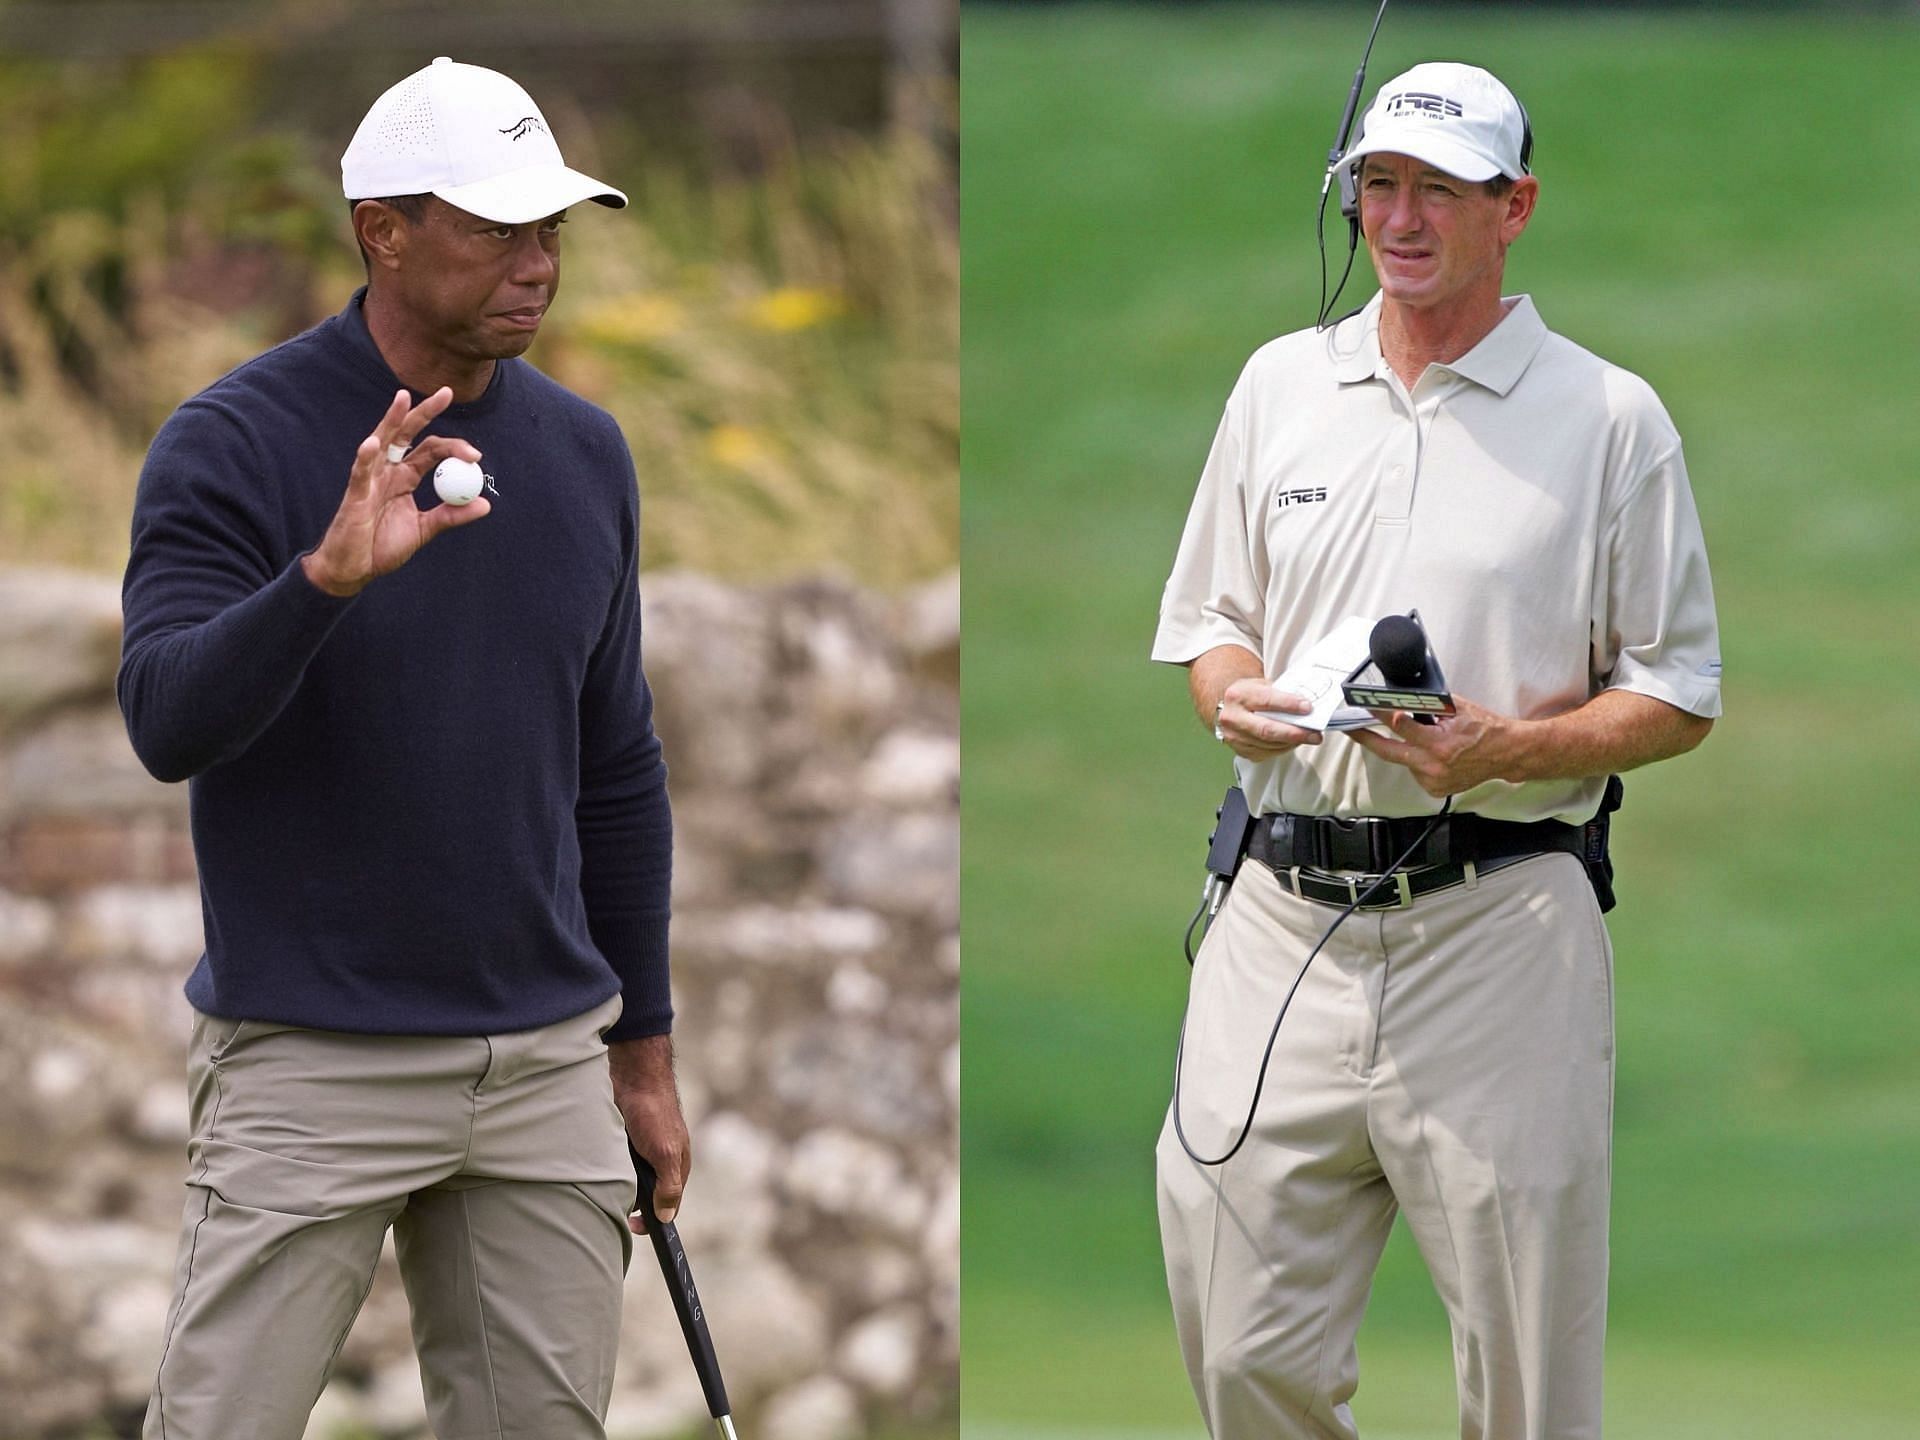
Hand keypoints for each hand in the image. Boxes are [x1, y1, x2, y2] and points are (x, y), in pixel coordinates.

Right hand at [300, 387, 488, 597]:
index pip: (430, 451)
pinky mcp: (355, 496)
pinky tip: (372, 443)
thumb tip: (485, 504)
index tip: (476, 456)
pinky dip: (365, 458)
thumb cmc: (382, 548)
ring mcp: (369, 480)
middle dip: (425, 412)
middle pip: (407, 434)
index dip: (453, 448)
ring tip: (403, 398)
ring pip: (381, 443)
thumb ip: (451, 515)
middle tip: (447, 392)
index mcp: (404, 477)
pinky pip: (360, 474)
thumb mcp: (424, 530)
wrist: (354, 569)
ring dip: (391, 420)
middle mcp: (387, 471)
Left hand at [608, 1033, 690, 1231]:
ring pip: (631, 1181)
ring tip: (604, 1182)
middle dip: (633, 1203)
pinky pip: (617, 1165)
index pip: (669, 1205)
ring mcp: (644, 1150)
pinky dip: (609, 1169)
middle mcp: (662, 1161)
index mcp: (678, 1167)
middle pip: (648, 1196)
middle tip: (614, 1205)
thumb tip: (667, 1219)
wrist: (634, 1077)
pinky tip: (599, 1167)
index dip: (652, 1221)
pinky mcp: (626, 1141)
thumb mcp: (664, 1154)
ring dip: (619, 1184)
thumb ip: (668, 1187)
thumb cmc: (653, 1113)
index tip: (631, 1227)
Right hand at [1214, 679, 1323, 760]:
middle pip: (1266, 729)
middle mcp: (1232, 718)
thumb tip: (1304, 705)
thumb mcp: (1260, 685)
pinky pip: (1267, 753)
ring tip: (1309, 737)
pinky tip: (1293, 741)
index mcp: (1238, 696)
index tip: (1307, 707)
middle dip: (1294, 733)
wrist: (1226, 708)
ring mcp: (1235, 737)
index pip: (1266, 701)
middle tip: (1314, 734)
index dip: (1289, 705)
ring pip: (1269, 744)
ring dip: (1293, 742)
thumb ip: (1280, 693)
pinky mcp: (1241, 751)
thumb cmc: (1247, 695)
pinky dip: (1284, 748)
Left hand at [1347, 695, 1514, 795]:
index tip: (1367, 707)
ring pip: (1404, 761)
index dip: (1382, 715)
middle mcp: (1433, 765)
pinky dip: (1418, 760)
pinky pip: (1415, 771)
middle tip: (1350, 729)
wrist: (1505, 754)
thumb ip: (1430, 706)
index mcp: (1439, 744)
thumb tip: (1404, 699)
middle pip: (1388, 752)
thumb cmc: (1484, 729)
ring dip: (1405, 748)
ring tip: (1425, 739)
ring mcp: (1433, 780)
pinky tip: (1435, 754)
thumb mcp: (1458, 709)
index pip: (1401, 727)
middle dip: (1366, 739)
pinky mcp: (1435, 789)